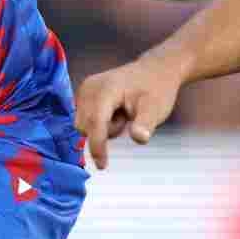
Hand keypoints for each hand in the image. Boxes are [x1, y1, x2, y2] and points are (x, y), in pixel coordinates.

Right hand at [75, 54, 184, 168]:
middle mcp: (89, 87)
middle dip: (105, 132)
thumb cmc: (156, 90)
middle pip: (85, 127)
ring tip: (123, 113)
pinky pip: (85, 120)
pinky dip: (100, 122)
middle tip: (127, 117)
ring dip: (103, 127)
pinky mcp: (83, 94)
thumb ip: (145, 124)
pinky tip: (115, 111)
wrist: (154, 72)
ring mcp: (84, 89)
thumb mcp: (156, 109)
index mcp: (106, 89)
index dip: (97, 147)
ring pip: (84, 126)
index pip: (95, 123)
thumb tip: (140, 138)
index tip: (102, 166)